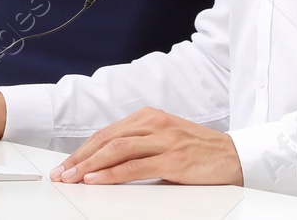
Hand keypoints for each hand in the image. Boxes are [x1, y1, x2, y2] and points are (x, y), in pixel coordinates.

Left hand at [51, 107, 242, 184]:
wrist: (234, 156)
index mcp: (148, 117)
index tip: (65, 164)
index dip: (82, 150)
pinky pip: (134, 167)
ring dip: (89, 166)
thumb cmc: (198, 150)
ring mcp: (163, 140)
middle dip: (79, 158)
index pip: (106, 133)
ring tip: (72, 178)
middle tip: (61, 173)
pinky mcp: (173, 159)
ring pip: (116, 150)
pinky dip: (111, 174)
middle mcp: (153, 124)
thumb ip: (138, 145)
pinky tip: (96, 180)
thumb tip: (104, 161)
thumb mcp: (164, 140)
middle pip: (106, 140)